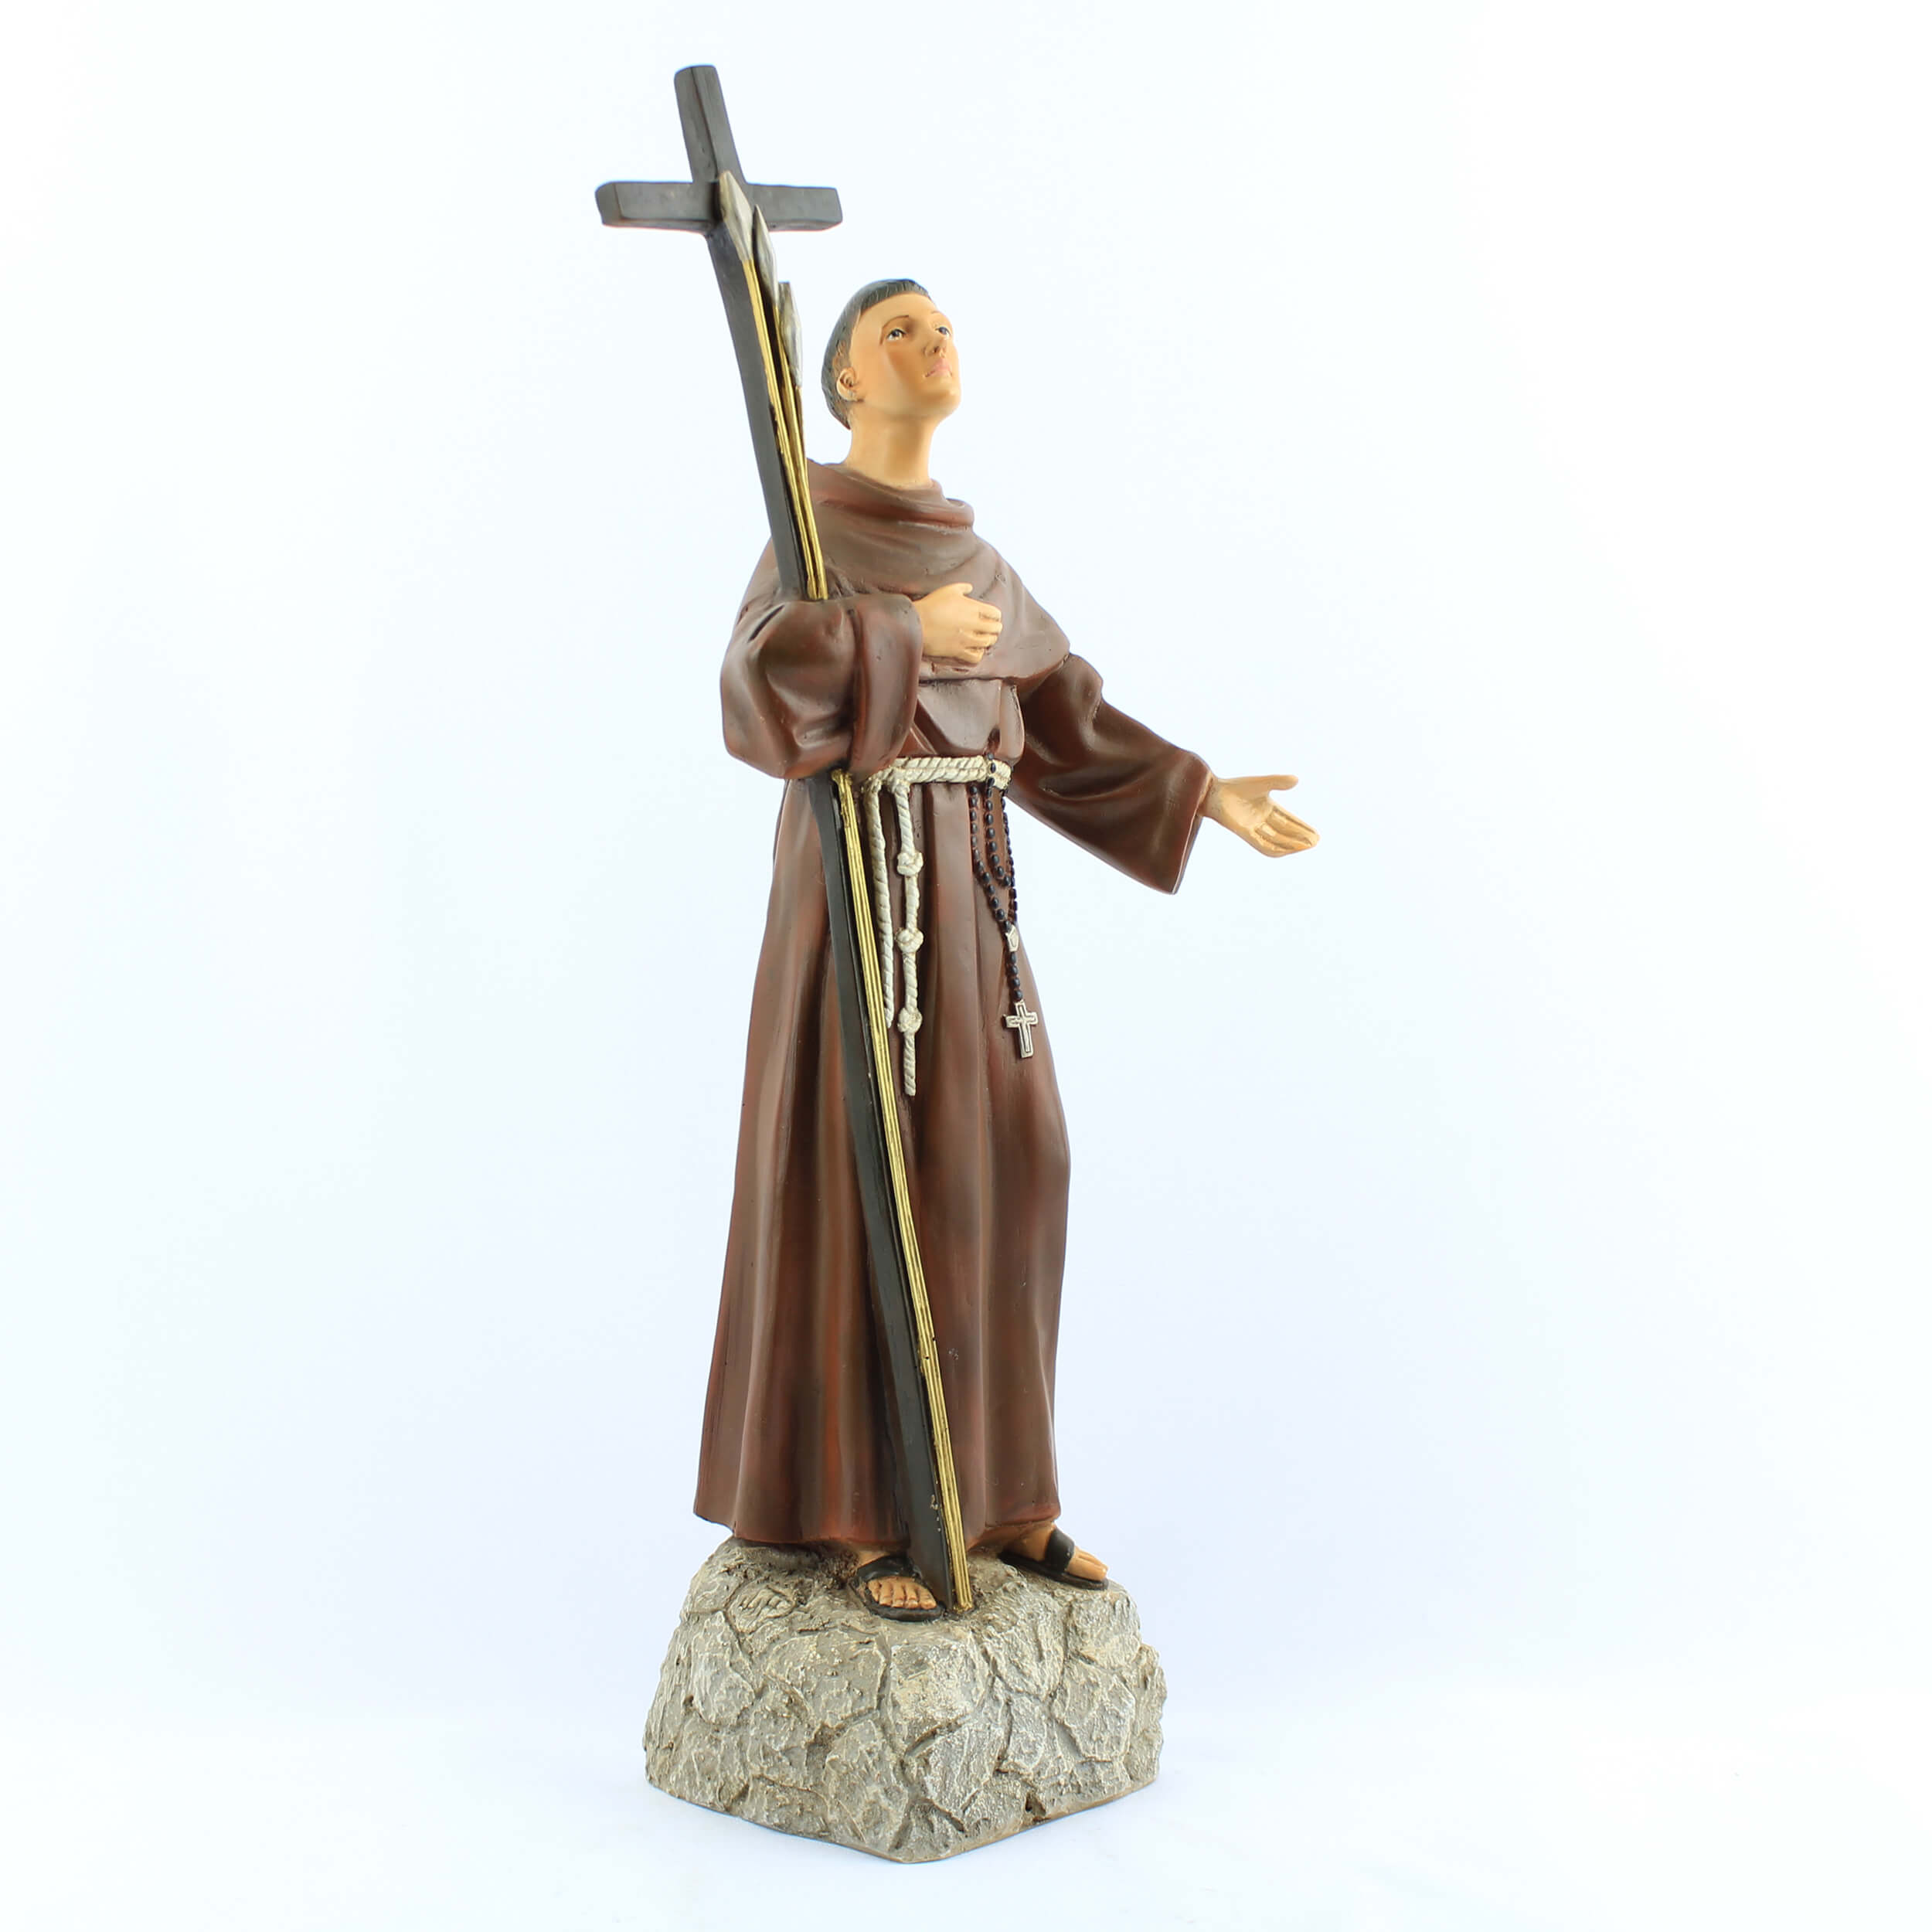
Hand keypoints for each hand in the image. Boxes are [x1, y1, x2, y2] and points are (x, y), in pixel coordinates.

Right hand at [912, 582, 1001, 666]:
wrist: (917, 623)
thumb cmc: (931, 605)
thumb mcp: (948, 590)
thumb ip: (963, 588)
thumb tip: (970, 588)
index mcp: (973, 608)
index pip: (996, 613)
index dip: (995, 615)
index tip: (992, 617)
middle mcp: (974, 624)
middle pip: (995, 629)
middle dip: (995, 628)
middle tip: (990, 628)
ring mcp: (967, 639)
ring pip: (989, 642)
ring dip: (988, 640)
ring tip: (983, 638)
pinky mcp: (959, 651)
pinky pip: (977, 656)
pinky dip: (978, 653)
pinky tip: (974, 649)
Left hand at [1203, 773, 1318, 855]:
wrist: (1212, 793)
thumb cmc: (1235, 786)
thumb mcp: (1261, 783)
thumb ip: (1278, 781)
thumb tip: (1297, 780)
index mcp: (1268, 808)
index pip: (1290, 820)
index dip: (1302, 827)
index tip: (1316, 835)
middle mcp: (1262, 820)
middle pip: (1285, 832)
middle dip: (1300, 838)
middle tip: (1315, 842)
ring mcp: (1253, 827)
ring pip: (1276, 840)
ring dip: (1290, 844)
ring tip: (1305, 846)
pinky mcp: (1243, 832)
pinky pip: (1261, 844)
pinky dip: (1274, 848)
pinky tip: (1286, 850)